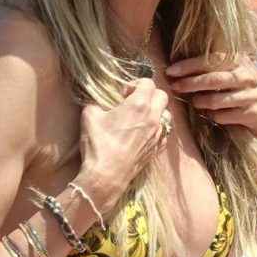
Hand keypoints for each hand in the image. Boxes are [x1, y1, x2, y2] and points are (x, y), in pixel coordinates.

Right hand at [78, 78, 169, 210]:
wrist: (107, 174)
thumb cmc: (99, 144)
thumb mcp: (90, 115)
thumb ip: (96, 103)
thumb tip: (99, 103)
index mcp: (139, 104)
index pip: (148, 82)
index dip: (135, 84)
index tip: (123, 94)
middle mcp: (154, 117)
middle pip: (162, 95)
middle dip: (149, 94)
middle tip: (134, 102)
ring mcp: (159, 134)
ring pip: (166, 114)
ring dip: (156, 111)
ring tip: (141, 118)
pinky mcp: (158, 148)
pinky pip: (164, 132)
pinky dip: (157, 128)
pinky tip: (143, 134)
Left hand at [166, 53, 256, 152]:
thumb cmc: (247, 90)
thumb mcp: (236, 73)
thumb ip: (216, 67)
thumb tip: (180, 67)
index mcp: (240, 62)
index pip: (212, 60)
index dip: (189, 65)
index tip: (171, 71)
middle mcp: (247, 76)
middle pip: (214, 79)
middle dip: (191, 83)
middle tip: (175, 87)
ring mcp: (252, 95)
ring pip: (219, 100)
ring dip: (202, 102)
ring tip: (194, 103)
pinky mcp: (254, 113)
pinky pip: (227, 116)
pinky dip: (216, 116)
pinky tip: (211, 116)